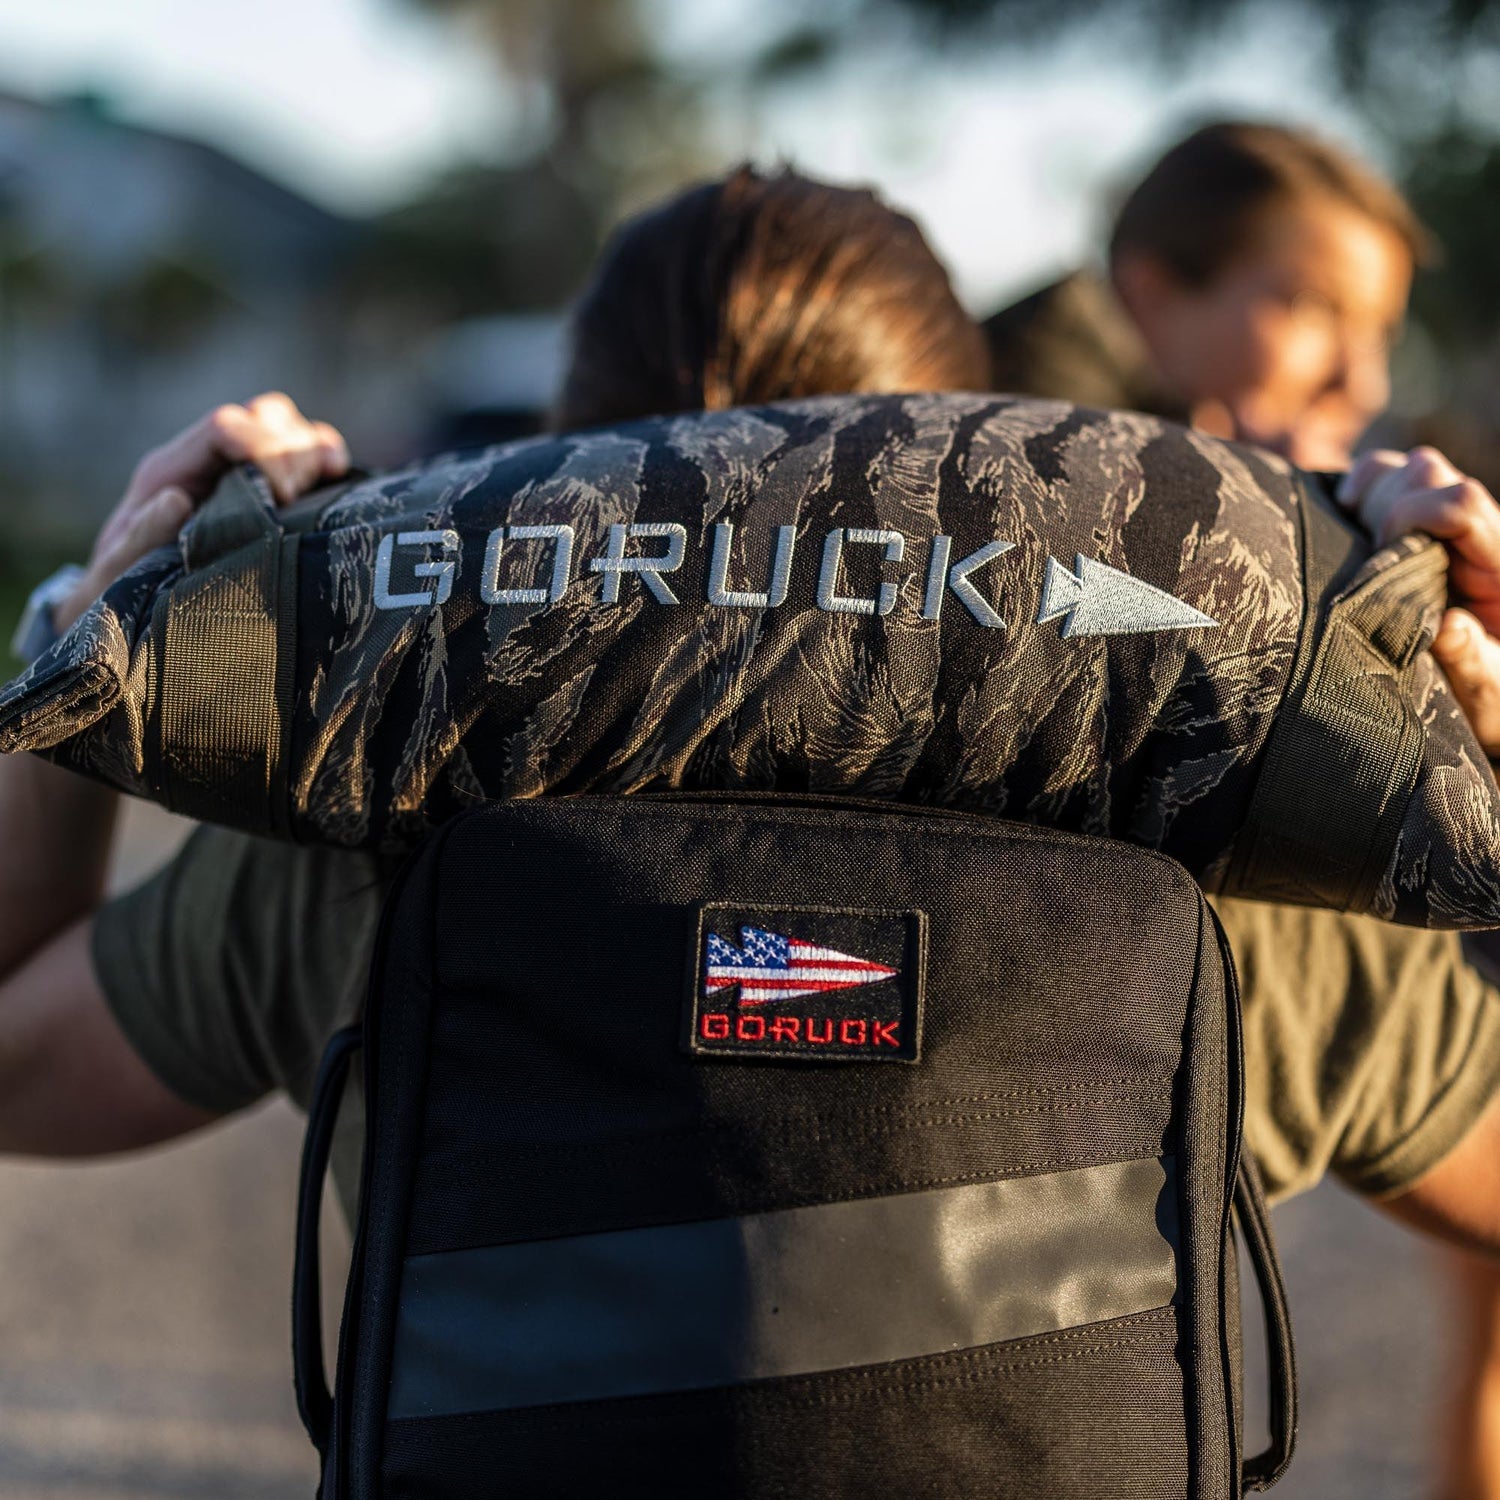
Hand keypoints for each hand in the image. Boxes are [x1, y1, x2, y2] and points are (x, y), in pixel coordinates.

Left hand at [55, 392, 348, 631]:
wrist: (137, 600)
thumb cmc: (131, 581)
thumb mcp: (123, 566)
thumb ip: (142, 535)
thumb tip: (174, 500)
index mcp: (173, 468)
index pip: (225, 426)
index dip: (262, 449)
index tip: (279, 496)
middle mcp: (210, 457)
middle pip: (264, 415)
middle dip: (292, 454)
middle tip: (293, 503)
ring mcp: (242, 468)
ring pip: (288, 424)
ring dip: (312, 450)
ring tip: (321, 488)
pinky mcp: (271, 487)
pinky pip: (308, 450)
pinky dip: (328, 458)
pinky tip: (337, 480)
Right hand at [1338, 446, 1499, 753]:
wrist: (1491, 692)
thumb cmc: (1492, 700)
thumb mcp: (1490, 697)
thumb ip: (1473, 664)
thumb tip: (1447, 625)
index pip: (1461, 502)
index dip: (1413, 515)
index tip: (1380, 557)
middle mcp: (1478, 536)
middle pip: (1429, 472)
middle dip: (1386, 506)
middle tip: (1368, 558)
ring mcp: (1448, 530)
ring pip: (1410, 469)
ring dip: (1374, 496)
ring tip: (1359, 542)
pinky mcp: (1419, 531)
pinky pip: (1387, 478)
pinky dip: (1359, 490)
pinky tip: (1346, 520)